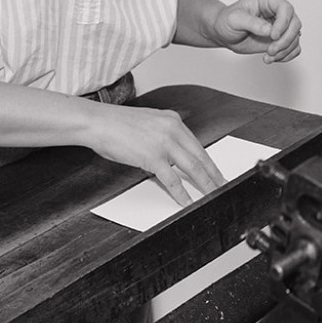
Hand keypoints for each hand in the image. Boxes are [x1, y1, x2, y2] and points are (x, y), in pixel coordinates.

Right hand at [83, 102, 224, 205]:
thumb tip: (172, 157)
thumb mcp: (148, 124)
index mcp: (172, 120)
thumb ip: (164, 136)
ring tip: (213, 195)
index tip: (217, 172)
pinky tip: (187, 201)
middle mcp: (172, 129)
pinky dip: (182, 193)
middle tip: (224, 186)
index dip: (209, 161)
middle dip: (214, 175)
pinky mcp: (152, 157)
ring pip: (192, 168)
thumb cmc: (116, 125)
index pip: (197, 145)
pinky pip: (172, 179)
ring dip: (205, 185)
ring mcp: (164, 143)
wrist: (97, 122)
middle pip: (200, 156)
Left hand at [209, 0, 302, 62]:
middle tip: (270, 50)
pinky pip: (294, 47)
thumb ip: (251, 23)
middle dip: (285, 40)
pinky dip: (286, 55)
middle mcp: (277, 11)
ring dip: (284, 50)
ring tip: (268, 56)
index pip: (286, 9)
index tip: (272, 36)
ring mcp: (281, 25)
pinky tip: (271, 58)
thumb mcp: (234, 19)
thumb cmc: (226, 21)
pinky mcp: (281, 38)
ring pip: (295, 37)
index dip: (283, 23)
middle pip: (295, 24)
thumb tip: (269, 30)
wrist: (224, 33)